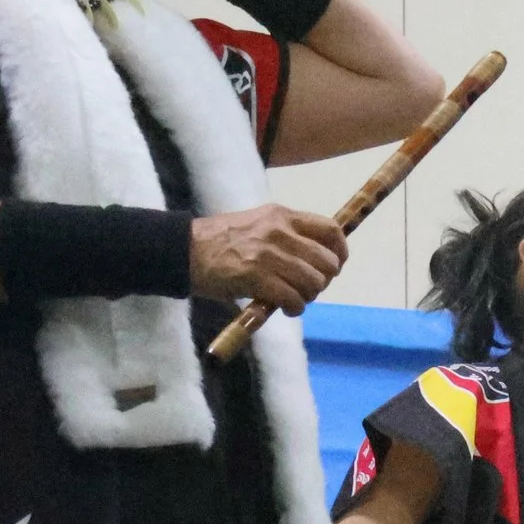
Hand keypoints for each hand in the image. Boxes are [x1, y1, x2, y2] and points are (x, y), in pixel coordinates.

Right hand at [190, 205, 345, 313]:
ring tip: (293, 299)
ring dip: (308, 297)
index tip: (334, 266)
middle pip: (327, 261)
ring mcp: (268, 254)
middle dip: (323, 280)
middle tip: (308, 288)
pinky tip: (283, 308)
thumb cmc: (221, 241)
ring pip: (313, 282)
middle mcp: (279, 231)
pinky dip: (294, 308)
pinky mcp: (257, 276)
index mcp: (281, 216)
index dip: (340, 252)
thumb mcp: (258, 225)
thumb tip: (318, 259)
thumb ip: (288, 236)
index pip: (330, 230)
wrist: (183, 249)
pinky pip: (294, 298)